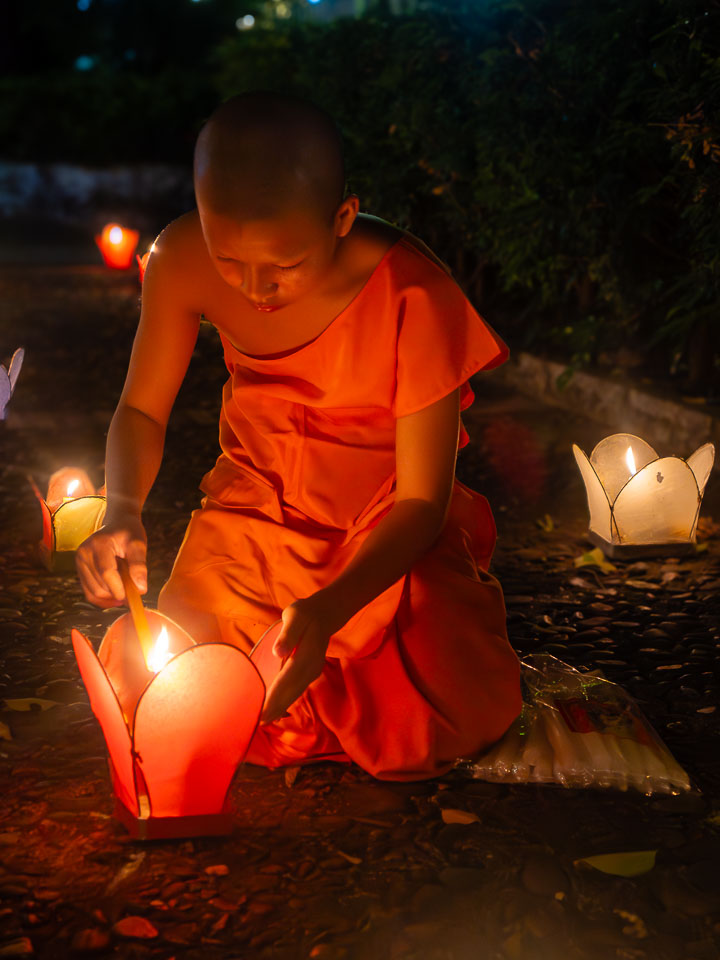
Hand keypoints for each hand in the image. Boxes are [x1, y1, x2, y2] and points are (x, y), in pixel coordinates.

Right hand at [75, 513, 146, 607]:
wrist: (117, 524)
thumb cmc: (129, 532)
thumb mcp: (139, 544)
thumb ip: (139, 565)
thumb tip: (140, 589)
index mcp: (99, 544)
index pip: (107, 573)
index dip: (120, 588)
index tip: (134, 595)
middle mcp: (84, 553)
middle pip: (100, 586)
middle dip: (118, 594)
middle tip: (134, 592)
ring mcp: (79, 562)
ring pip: (94, 593)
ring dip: (111, 597)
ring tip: (126, 588)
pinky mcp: (79, 570)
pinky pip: (89, 593)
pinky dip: (103, 600)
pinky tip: (117, 598)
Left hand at [260, 594, 339, 724]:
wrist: (325, 614)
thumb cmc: (305, 614)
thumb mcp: (295, 615)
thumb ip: (288, 634)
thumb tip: (278, 652)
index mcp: (306, 653)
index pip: (288, 678)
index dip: (275, 696)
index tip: (262, 711)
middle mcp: (311, 666)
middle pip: (292, 691)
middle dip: (276, 708)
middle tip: (258, 724)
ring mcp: (312, 671)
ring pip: (295, 693)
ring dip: (280, 707)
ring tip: (264, 721)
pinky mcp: (309, 673)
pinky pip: (297, 690)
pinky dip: (286, 701)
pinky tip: (276, 710)